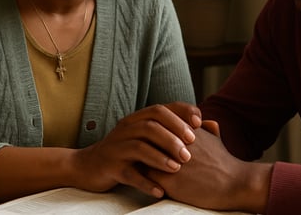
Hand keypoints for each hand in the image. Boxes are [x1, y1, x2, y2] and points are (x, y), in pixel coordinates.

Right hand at [71, 102, 201, 196]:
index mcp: (137, 119)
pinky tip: (160, 191)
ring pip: (139, 146)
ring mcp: (116, 147)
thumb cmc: (127, 152)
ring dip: (160, 156)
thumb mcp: (149, 138)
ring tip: (177, 167)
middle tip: (191, 150)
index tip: (199, 123)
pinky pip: (129, 174)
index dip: (181, 113)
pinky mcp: (110, 167)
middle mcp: (126, 129)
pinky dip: (146, 182)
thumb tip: (212, 125)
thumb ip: (176, 131)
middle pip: (151, 124)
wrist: (88, 167)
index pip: (161, 108)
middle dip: (173, 135)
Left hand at [148, 127, 272, 212]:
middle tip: (135, 152)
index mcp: (183, 131)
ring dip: (140, 161)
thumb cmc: (225, 163)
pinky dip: (143, 179)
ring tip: (137, 167)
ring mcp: (170, 161)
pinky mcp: (169, 181)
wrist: (234, 183)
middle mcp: (174, 143)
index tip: (146, 140)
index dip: (149, 134)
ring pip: (142, 157)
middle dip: (140, 145)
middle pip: (145, 139)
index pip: (155, 126)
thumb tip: (207, 122)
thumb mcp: (217, 139)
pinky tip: (144, 182)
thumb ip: (208, 129)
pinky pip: (146, 178)